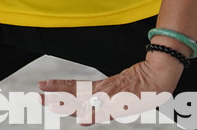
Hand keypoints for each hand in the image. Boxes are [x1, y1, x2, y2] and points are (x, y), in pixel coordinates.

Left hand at [39, 53, 183, 125]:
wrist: (158, 77)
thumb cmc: (141, 84)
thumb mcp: (119, 90)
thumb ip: (100, 107)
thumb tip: (82, 117)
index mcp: (102, 88)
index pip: (75, 87)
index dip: (58, 86)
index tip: (43, 85)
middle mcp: (103, 93)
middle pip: (75, 95)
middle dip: (55, 96)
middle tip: (38, 95)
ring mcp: (111, 99)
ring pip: (85, 102)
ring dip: (65, 103)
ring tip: (48, 102)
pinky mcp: (121, 104)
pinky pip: (103, 112)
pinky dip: (92, 115)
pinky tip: (81, 119)